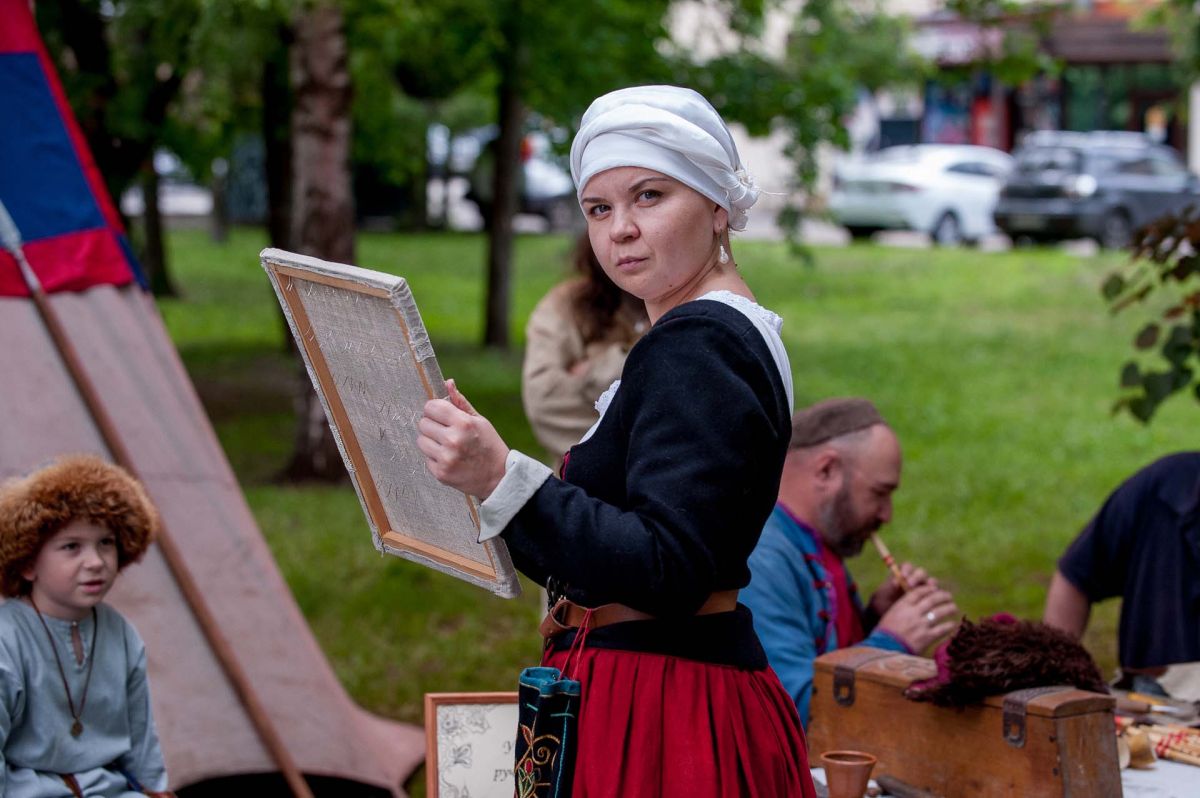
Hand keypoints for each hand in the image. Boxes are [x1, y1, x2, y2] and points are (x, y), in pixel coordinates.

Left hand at [416, 379, 508, 499]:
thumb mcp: (479, 421)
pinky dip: (434, 457)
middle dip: (432, 425)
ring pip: (421, 440)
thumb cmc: (489, 445)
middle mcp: (453, 440)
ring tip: (447, 446)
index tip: (441, 414)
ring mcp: (446, 458)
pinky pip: (426, 458)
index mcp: (463, 423)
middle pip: (423, 423)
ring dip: (431, 441)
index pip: (431, 407)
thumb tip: (447, 382)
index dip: (435, 409)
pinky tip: (449, 458)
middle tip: (446, 432)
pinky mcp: (441, 473)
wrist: (498, 477)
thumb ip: (460, 402)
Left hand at [868, 561, 935, 616]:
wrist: (891, 621)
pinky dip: (937, 595)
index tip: (901, 577)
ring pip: (932, 581)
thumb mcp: (882, 598)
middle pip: (921, 572)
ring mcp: (926, 588)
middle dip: (916, 577)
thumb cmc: (885, 606)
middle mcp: (916, 580)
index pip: (907, 567)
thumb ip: (888, 589)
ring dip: (930, 584)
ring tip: (927, 588)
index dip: (906, 570)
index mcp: (903, 575)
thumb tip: (895, 582)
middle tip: (910, 584)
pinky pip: (938, 594)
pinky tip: (934, 600)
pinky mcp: (934, 598)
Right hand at [874, 582, 958, 652]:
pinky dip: (949, 625)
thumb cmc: (886, 631)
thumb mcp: (892, 613)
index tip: (934, 588)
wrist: (886, 648)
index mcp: (903, 605)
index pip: (919, 592)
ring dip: (949, 608)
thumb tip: (918, 602)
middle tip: (949, 596)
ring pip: (939, 612)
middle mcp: (913, 612)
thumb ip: (904, 606)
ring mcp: (921, 624)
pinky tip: (953, 624)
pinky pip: (942, 629)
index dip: (928, 588)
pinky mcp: (927, 637)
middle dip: (942, 596)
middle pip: (932, 599)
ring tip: (954, 608)